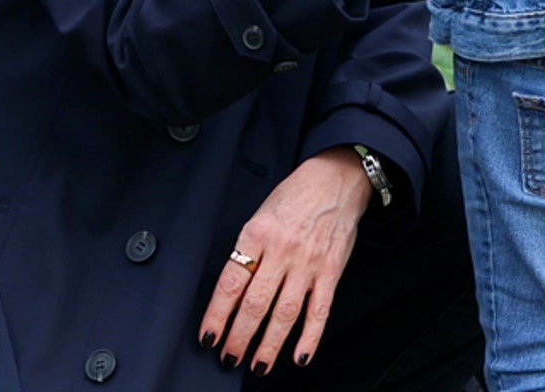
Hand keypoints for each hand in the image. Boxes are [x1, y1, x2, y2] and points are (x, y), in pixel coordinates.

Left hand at [198, 148, 372, 375]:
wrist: (336, 179)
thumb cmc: (296, 196)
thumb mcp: (261, 214)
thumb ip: (249, 250)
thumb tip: (233, 289)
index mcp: (257, 233)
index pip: (230, 282)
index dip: (217, 314)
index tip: (209, 335)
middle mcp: (282, 250)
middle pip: (255, 304)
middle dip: (239, 337)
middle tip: (230, 357)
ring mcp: (308, 263)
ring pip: (285, 313)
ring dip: (269, 345)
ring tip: (258, 364)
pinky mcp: (331, 271)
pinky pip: (319, 311)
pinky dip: (310, 338)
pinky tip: (299, 355)